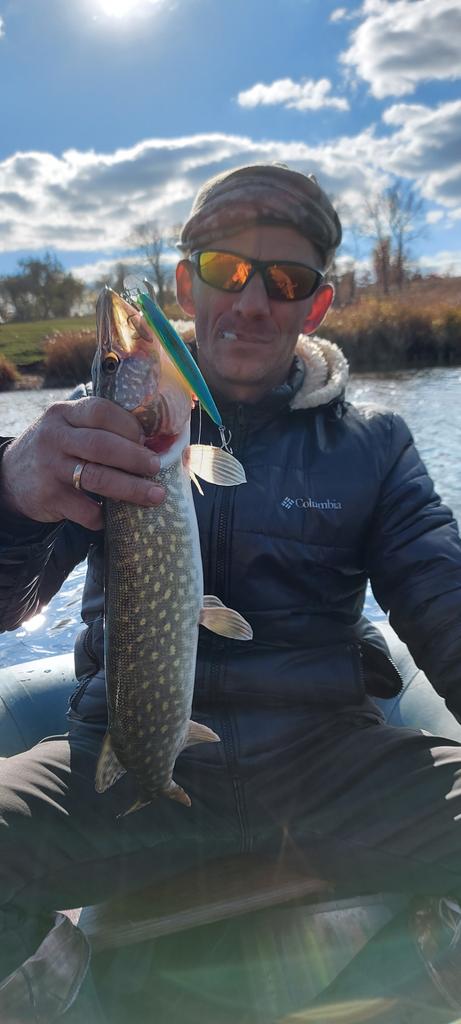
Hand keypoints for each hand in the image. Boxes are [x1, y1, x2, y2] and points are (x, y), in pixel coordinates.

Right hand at [0, 397, 163, 529]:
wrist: (10, 477)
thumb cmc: (57, 450)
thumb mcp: (70, 429)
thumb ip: (103, 430)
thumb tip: (164, 442)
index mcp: (65, 413)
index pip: (101, 411)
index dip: (130, 426)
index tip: (147, 439)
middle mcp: (55, 437)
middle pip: (103, 445)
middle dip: (136, 458)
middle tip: (157, 467)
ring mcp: (50, 467)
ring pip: (97, 478)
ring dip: (131, 489)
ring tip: (155, 495)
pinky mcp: (49, 497)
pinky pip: (85, 510)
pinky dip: (104, 516)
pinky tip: (113, 516)